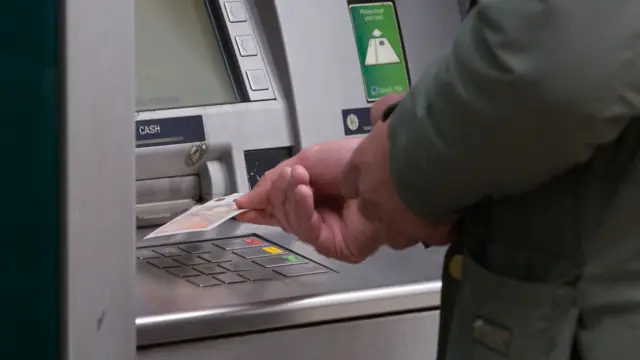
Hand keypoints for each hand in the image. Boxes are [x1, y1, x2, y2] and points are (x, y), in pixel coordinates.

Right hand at [235, 139, 382, 262]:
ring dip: (291, 198)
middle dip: (279, 193)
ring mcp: (328, 232)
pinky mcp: (338, 246)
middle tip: (290, 176)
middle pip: (282, 214)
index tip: (240, 205)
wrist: (384, 166)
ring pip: (292, 224)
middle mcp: (320, 215)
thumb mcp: (306, 160)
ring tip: (299, 179)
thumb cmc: (353, 160)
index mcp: (313, 194)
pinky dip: (302, 211)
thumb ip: (274, 181)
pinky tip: (306, 194)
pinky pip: (309, 232)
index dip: (260, 206)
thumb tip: (246, 199)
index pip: (280, 205)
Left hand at [341, 94, 451, 245]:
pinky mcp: (423, 231)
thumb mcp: (394, 110)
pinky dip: (438, 229)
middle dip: (384, 204)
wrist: (447, 146)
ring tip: (428, 208)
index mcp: (362, 165)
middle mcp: (372, 196)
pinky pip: (429, 235)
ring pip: (395, 231)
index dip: (363, 180)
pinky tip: (452, 217)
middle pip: (369, 210)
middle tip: (406, 191)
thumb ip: (383, 115)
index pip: (350, 182)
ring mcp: (395, 219)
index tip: (378, 176)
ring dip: (408, 222)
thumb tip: (380, 115)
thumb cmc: (420, 122)